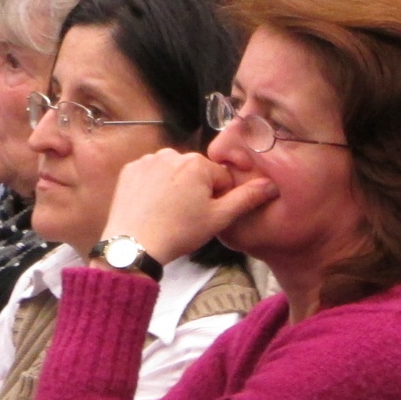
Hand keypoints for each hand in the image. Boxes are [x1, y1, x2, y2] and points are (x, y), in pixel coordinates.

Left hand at [99, 149, 273, 266]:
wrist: (134, 246)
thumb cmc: (179, 233)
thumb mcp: (218, 219)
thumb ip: (246, 199)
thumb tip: (270, 184)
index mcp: (197, 163)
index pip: (220, 178)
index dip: (218, 199)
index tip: (205, 215)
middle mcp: (172, 153)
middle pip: (196, 172)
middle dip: (196, 190)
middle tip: (186, 216)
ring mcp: (148, 160)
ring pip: (173, 171)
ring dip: (175, 186)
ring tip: (168, 212)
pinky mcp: (130, 169)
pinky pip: (151, 173)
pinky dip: (153, 186)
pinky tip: (152, 206)